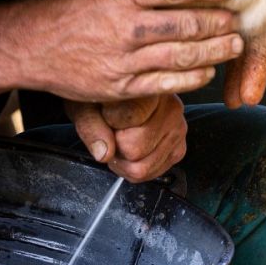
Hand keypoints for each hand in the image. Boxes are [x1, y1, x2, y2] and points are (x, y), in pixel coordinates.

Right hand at [9, 0, 242, 103]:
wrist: (28, 47)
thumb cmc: (64, 17)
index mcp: (120, 0)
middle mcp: (125, 29)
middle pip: (184, 23)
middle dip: (216, 22)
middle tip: (237, 20)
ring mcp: (123, 60)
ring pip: (179, 54)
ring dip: (212, 50)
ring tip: (233, 45)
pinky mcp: (119, 86)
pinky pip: (163, 84)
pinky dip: (189, 78)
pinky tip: (207, 73)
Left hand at [66, 94, 186, 182]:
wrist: (118, 96)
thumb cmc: (102, 98)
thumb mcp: (86, 104)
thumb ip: (92, 126)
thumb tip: (104, 152)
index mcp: (152, 90)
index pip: (128, 120)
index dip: (108, 124)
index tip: (107, 115)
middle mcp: (172, 108)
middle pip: (134, 150)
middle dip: (116, 147)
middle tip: (113, 131)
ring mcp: (178, 130)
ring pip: (143, 167)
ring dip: (125, 161)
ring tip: (121, 140)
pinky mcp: (179, 150)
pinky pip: (151, 174)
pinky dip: (135, 168)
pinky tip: (131, 149)